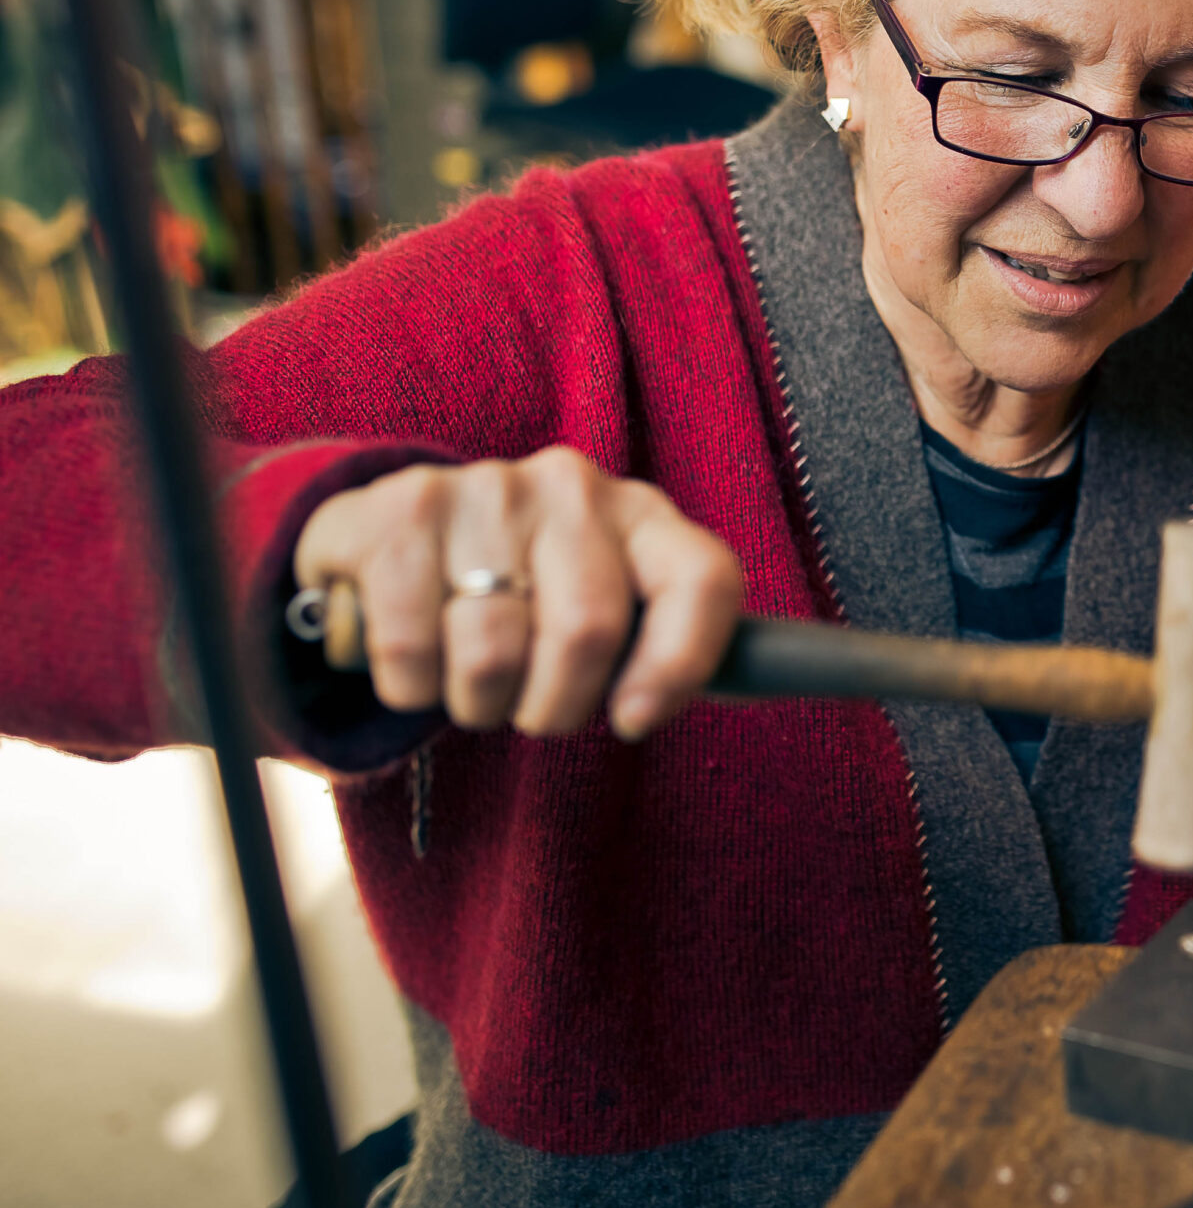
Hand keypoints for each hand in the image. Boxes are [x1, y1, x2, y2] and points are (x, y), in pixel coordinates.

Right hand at [292, 448, 742, 740]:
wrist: (402, 535)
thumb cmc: (529, 598)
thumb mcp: (613, 617)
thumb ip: (673, 652)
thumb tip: (775, 684)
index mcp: (647, 519)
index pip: (703, 582)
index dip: (678, 665)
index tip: (636, 720)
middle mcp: (576, 487)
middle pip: (589, 633)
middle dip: (553, 707)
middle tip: (533, 708)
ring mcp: (489, 487)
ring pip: (492, 655)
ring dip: (476, 704)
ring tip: (473, 682)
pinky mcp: (403, 506)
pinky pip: (409, 647)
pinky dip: (409, 685)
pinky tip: (416, 654)